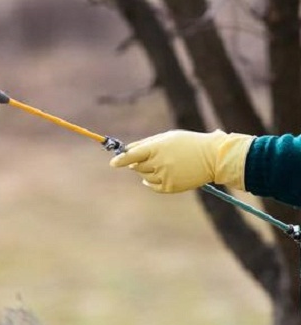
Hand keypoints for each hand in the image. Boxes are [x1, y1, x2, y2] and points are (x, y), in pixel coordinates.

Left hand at [109, 129, 253, 192]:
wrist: (212, 157)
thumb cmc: (187, 143)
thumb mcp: (166, 137)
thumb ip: (145, 144)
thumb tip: (127, 150)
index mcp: (157, 148)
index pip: (132, 155)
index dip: (120, 159)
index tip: (113, 163)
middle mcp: (159, 163)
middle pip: (136, 166)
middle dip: (135, 163)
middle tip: (143, 159)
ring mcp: (166, 176)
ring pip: (144, 176)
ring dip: (145, 172)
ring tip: (158, 164)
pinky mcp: (172, 187)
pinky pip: (153, 187)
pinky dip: (150, 183)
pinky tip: (151, 179)